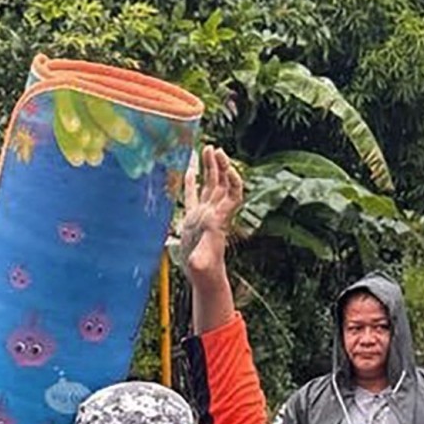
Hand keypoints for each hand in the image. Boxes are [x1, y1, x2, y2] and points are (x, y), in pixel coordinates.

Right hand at [177, 146, 246, 271]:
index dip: (233, 180)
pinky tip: (190, 169)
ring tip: (208, 149)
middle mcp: (214, 212)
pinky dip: (192, 181)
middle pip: (221, 183)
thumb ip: (199, 261)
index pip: (232, 194)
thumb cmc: (205, 270)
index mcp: (218, 219)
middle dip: (220, 166)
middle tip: (215, 149)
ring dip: (210, 168)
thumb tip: (196, 262)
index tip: (228, 168)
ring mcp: (204, 213)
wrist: (203, 274)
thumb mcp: (201, 265)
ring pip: (209, 185)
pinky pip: (193, 195)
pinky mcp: (193, 218)